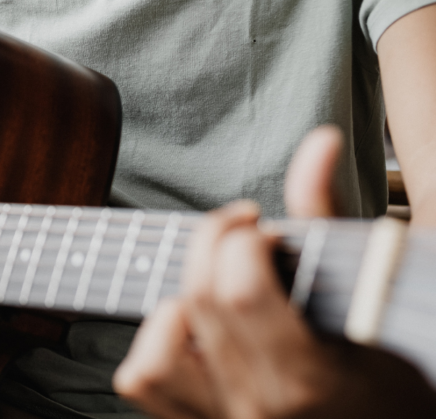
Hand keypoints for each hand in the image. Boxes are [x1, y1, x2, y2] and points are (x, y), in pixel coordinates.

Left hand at [113, 126, 435, 417]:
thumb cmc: (390, 356)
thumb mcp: (367, 290)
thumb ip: (328, 216)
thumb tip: (320, 140)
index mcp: (307, 378)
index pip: (238, 289)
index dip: (244, 241)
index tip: (267, 232)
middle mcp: (257, 405)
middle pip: (197, 302)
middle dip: (214, 247)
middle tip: (244, 236)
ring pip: (152, 356)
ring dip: (176, 302)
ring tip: (216, 287)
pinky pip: (142, 380)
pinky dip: (155, 340)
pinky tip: (196, 320)